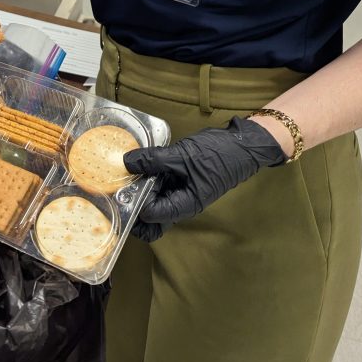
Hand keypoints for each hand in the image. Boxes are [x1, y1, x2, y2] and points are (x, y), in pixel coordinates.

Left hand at [124, 117, 286, 242]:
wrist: (242, 144)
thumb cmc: (218, 155)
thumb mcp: (182, 156)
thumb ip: (153, 160)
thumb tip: (126, 162)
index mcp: (184, 205)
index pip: (151, 216)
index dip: (135, 204)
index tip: (121, 186)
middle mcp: (181, 203)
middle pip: (151, 217)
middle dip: (134, 203)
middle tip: (120, 182)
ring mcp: (180, 192)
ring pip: (154, 199)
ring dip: (140, 188)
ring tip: (126, 170)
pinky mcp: (180, 180)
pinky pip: (160, 185)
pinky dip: (149, 176)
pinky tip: (139, 161)